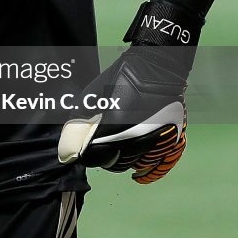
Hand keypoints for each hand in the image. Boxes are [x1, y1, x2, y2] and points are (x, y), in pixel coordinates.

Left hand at [57, 0, 200, 183]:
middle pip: (114, 162)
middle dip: (103, 155)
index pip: (94, 157)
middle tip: (99, 143)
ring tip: (117, 146)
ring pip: (133, 164)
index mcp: (117, 123)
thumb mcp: (91, 97)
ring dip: (122, 159)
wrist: (157, 66)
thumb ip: (77, 128)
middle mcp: (139, 136)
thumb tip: (66, 156)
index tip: (82, 147)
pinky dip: (145, 170)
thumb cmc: (120, 78)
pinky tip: (136, 172)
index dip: (85, 154)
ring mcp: (157, 140)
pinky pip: (156, 167)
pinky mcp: (172, 141)